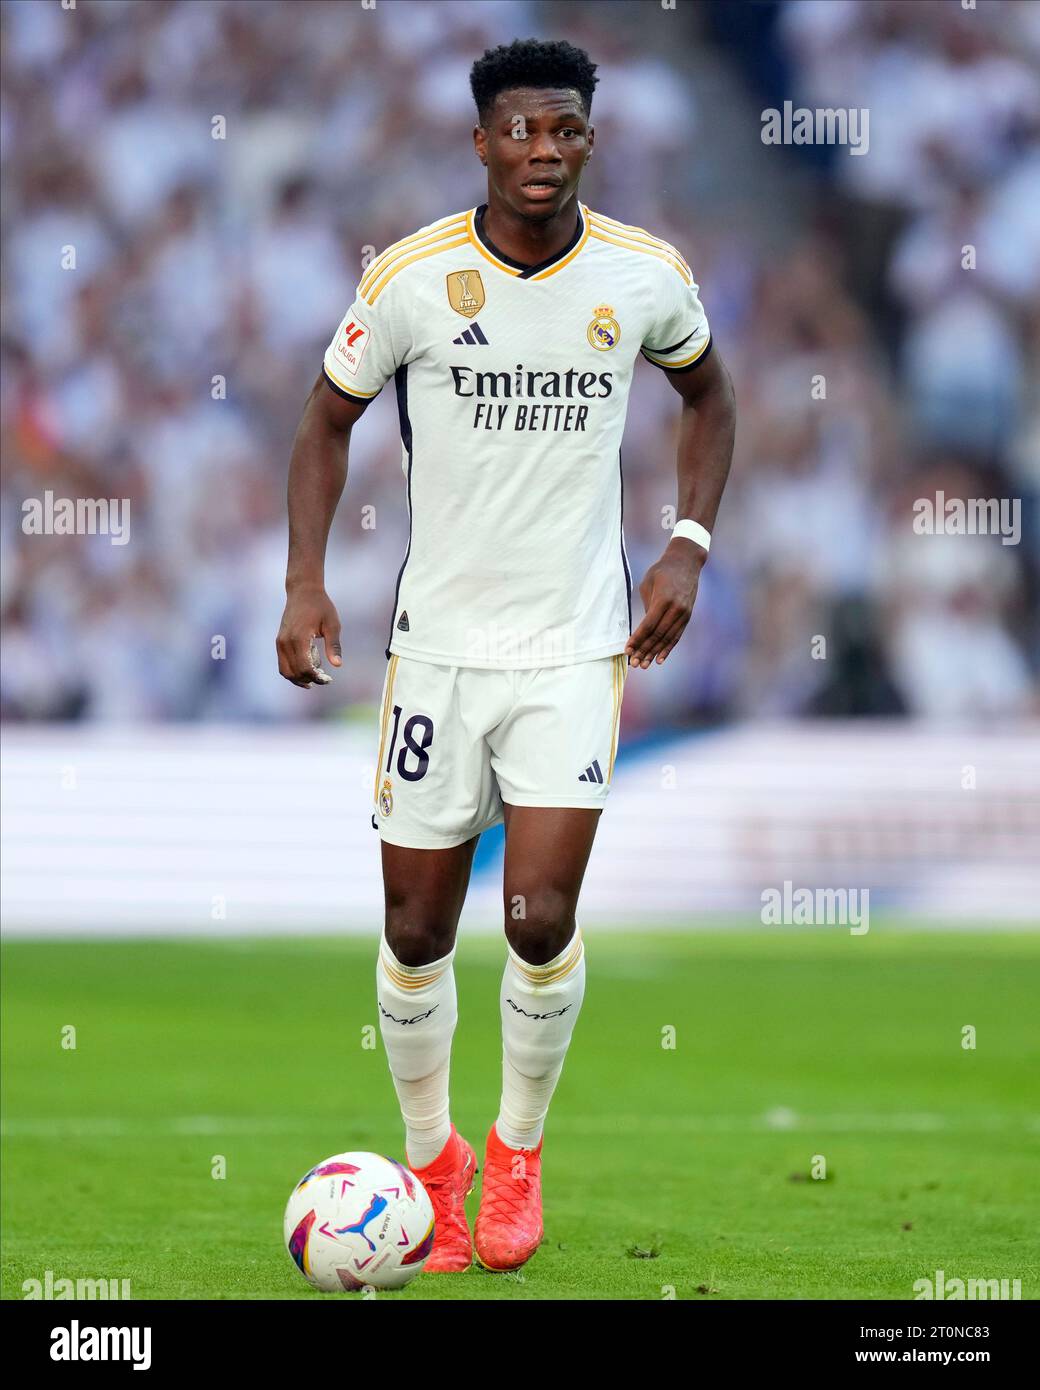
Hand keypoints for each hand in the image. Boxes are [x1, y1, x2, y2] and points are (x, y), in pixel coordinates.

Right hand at [276, 583, 341, 687]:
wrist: (303, 591)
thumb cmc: (320, 606)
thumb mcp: (332, 624)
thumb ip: (334, 645)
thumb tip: (337, 665)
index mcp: (299, 638)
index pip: (305, 667)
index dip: (316, 677)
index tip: (328, 679)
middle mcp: (286, 642)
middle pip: (294, 672)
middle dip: (309, 679)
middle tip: (324, 679)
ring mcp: (280, 642)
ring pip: (285, 671)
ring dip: (299, 679)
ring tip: (314, 679)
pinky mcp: (279, 641)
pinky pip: (282, 663)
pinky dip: (292, 671)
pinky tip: (306, 670)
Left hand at [625, 538, 703, 668]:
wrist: (686, 562)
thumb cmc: (662, 571)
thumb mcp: (648, 584)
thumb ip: (647, 607)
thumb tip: (643, 629)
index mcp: (664, 599)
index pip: (649, 625)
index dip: (638, 639)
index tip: (627, 650)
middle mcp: (676, 608)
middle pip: (658, 635)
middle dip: (644, 650)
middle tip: (634, 663)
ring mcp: (684, 613)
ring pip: (667, 638)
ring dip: (654, 653)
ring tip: (644, 664)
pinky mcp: (687, 616)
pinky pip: (676, 636)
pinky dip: (668, 648)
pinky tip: (659, 659)